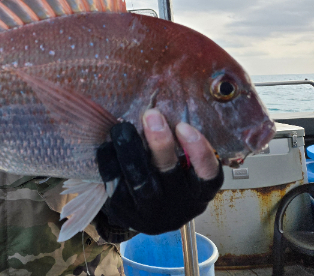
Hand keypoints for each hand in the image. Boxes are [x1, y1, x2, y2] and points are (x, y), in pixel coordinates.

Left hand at [96, 108, 222, 234]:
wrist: (143, 213)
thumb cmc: (167, 179)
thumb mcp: (184, 169)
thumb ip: (180, 143)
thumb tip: (162, 102)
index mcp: (197, 191)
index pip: (207, 174)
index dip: (199, 152)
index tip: (184, 126)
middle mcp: (177, 202)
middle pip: (169, 172)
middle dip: (160, 142)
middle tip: (151, 114)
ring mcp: (149, 209)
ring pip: (140, 180)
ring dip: (130, 150)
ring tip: (122, 127)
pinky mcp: (124, 209)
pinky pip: (115, 182)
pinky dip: (109, 159)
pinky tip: (107, 143)